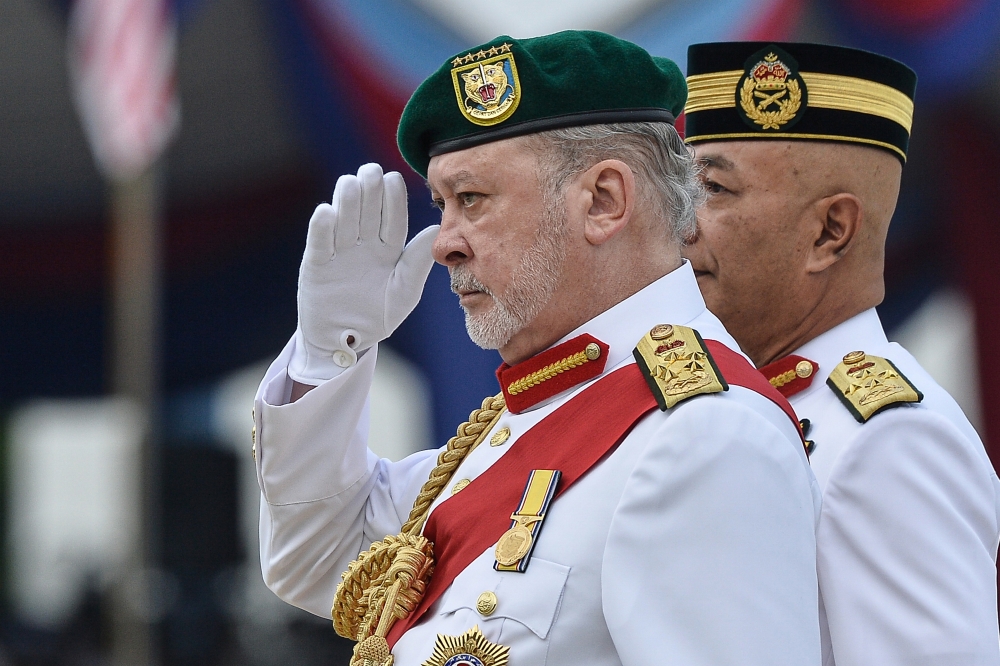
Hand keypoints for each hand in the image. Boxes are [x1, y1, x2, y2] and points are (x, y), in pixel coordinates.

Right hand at [288, 163, 438, 383]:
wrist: (346, 343)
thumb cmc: (378, 318)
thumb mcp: (403, 293)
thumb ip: (416, 264)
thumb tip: (434, 230)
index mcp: (388, 249)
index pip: (392, 220)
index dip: (393, 200)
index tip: (394, 179)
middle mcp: (363, 245)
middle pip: (367, 213)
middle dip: (369, 191)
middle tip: (371, 170)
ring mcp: (339, 252)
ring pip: (343, 221)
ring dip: (346, 202)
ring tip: (350, 183)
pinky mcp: (316, 264)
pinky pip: (320, 243)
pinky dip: (322, 228)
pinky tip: (326, 212)